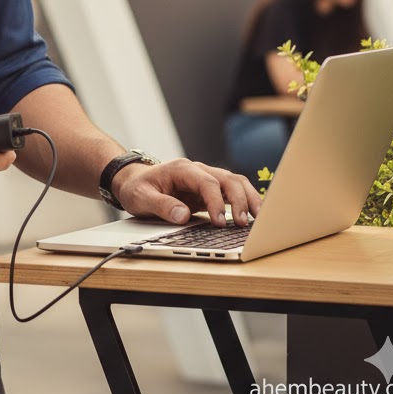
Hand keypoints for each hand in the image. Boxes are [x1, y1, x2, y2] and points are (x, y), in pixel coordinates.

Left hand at [111, 159, 261, 226]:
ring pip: (235, 182)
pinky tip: (253, 215)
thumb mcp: (141, 198)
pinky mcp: (208, 190)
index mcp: (181, 169)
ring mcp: (205, 178)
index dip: (216, 202)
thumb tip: (183, 215)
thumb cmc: (137, 188)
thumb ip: (161, 205)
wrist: (134, 181)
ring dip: (248, 199)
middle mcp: (197, 170)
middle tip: (243, 224)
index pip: (207, 182)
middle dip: (239, 200)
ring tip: (258, 219)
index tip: (220, 222)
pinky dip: (244, 201)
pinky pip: (231, 192)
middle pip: (227, 179)